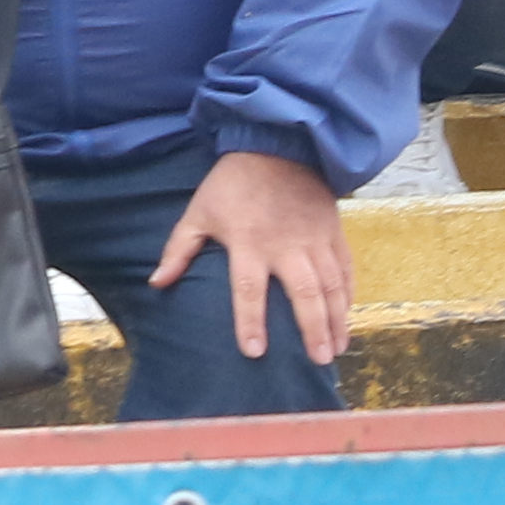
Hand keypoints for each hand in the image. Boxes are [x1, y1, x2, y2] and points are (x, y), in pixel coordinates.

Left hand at [149, 147, 349, 365]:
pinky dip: (348, 294)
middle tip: (319, 361)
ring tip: (336, 350)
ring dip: (336, 319)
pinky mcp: (332, 231)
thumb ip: (179, 249)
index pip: (248, 289)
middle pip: (304, 293)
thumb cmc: (233, 182)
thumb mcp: (199, 211)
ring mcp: (313, 239)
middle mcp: (286, 245)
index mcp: (249, 242)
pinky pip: (345, 268)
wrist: (276, 143)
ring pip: (331, 285)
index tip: (254, 352)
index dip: (250, 321)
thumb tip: (156, 283)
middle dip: (313, 329)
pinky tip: (347, 317)